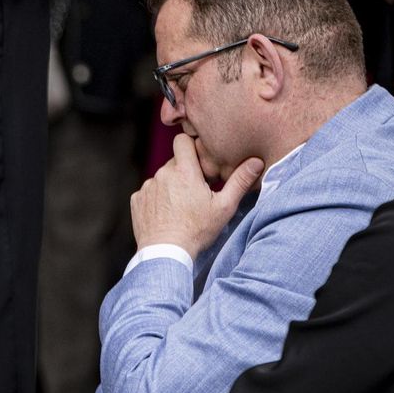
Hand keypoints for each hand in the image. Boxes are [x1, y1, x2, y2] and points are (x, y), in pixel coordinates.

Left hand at [130, 134, 262, 258]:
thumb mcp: (225, 206)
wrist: (166, 252)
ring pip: (162, 177)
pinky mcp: (137, 199)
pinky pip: (150, 191)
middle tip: (197, 191)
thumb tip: (256, 162)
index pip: (182, 140)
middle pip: (175, 162)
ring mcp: (147, 187)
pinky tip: (167, 213)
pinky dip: (158, 197)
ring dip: (172, 185)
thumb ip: (240, 181)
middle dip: (186, 171)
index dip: (192, 147)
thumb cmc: (197, 230)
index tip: (201, 162)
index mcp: (183, 171)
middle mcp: (162, 174)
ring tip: (182, 206)